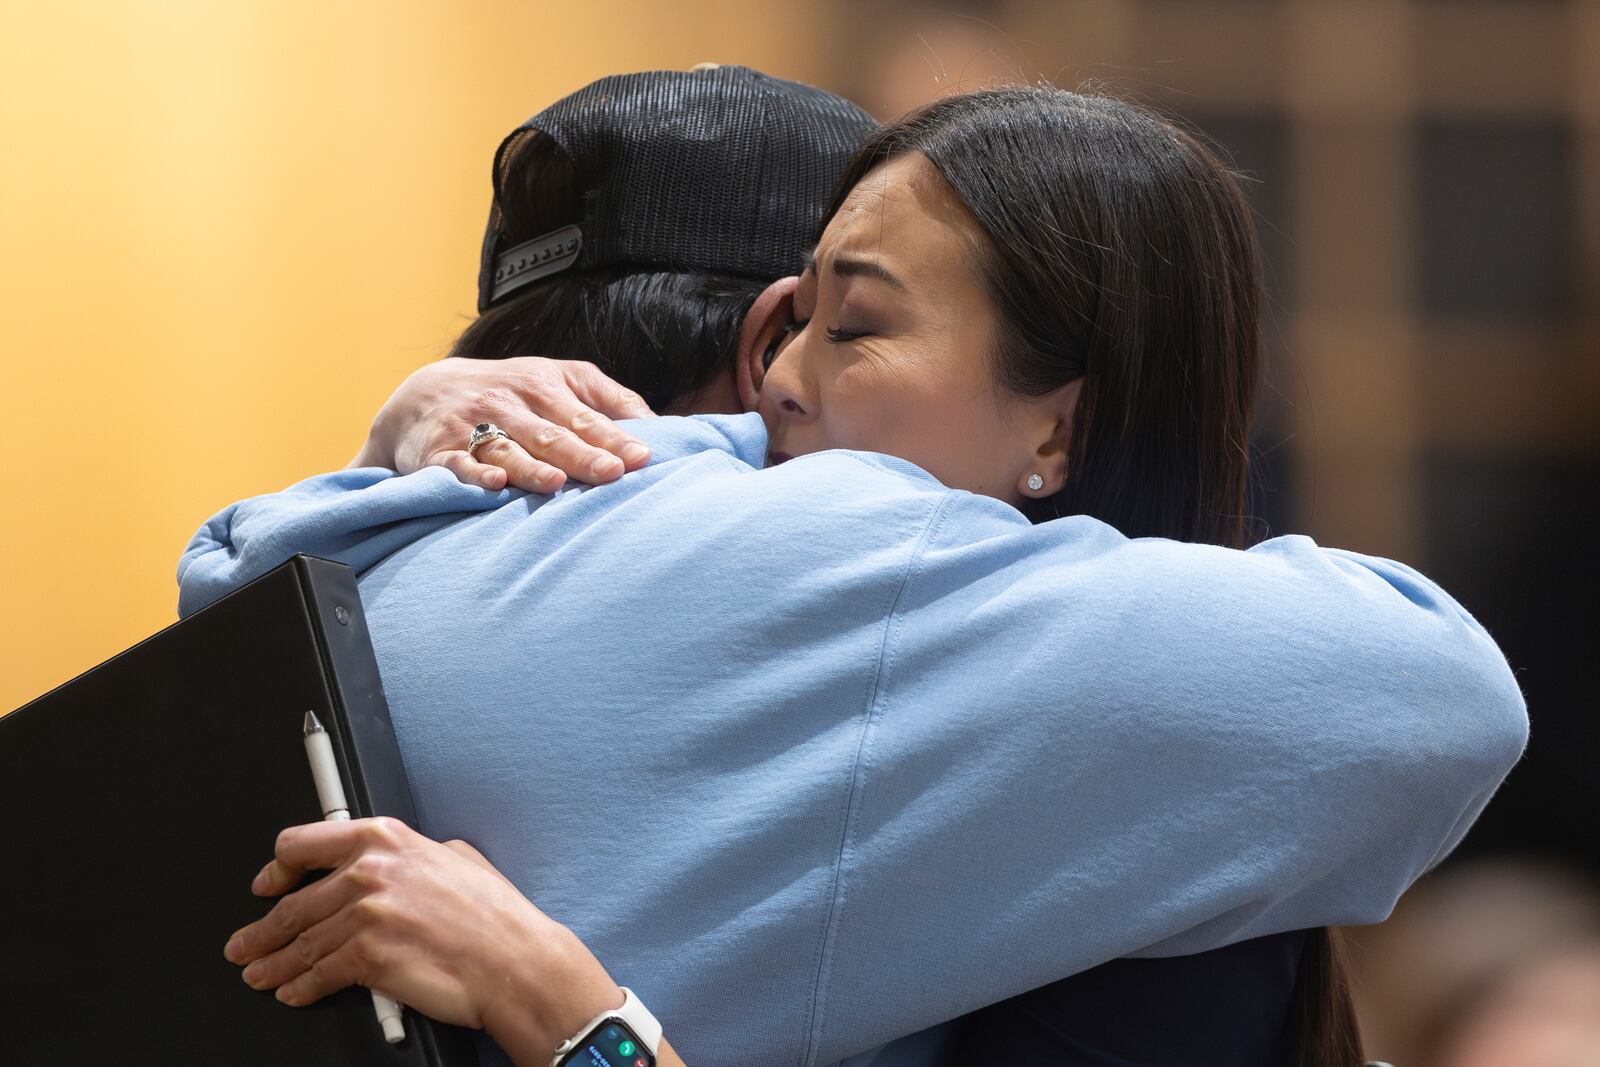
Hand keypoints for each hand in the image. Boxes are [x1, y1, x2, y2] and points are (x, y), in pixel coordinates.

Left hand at [223, 816, 621, 1057]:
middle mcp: (369, 871)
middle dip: (262, 931)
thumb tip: (395, 862)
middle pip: (294, 903)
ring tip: (260, 974)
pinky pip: (317, 975)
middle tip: (246, 944)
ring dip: (273, 964)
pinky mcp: (366, 957)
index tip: (268, 884)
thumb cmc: (495, 917)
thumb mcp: (457, 857)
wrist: (514, 962)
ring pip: (300, 943)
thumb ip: (414, 854)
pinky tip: (294, 992)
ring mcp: (365, 914)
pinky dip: (299, 988)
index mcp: (386, 838)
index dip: (277, 869)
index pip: (303, 844)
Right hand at [352, 357, 655, 493]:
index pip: (586, 416)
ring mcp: (473, 425)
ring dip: (532, 466)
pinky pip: (458, 463)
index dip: (614, 437)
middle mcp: (511, 402)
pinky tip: (495, 483)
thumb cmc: (513, 393)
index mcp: (546, 385)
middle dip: (583, 454)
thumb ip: (609, 401)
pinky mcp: (440, 451)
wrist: (426, 394)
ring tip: (557, 483)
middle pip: (552, 433)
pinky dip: (475, 474)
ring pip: (508, 447)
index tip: (642, 458)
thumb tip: (661, 427)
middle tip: (613, 474)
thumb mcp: (560, 381)